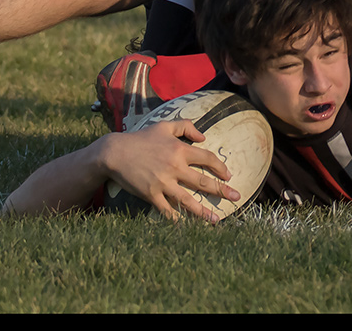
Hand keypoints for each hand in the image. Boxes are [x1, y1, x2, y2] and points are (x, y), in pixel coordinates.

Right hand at [102, 120, 239, 222]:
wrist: (114, 153)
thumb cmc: (140, 138)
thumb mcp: (163, 126)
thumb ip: (186, 126)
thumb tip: (203, 137)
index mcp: (179, 150)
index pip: (208, 159)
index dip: (220, 167)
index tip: (228, 175)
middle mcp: (174, 167)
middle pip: (203, 181)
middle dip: (222, 190)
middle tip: (237, 197)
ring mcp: (163, 182)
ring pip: (188, 200)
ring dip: (203, 211)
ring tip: (216, 219)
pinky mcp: (151, 194)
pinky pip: (166, 210)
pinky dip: (176, 219)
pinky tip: (186, 226)